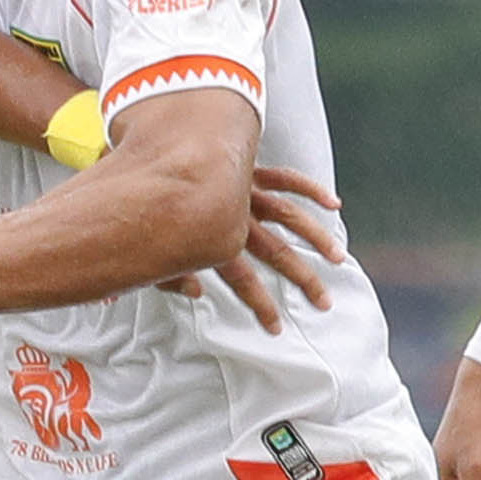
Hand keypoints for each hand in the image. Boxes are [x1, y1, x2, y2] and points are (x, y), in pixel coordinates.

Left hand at [162, 166, 346, 333]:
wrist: (146, 151)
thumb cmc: (142, 203)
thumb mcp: (151, 248)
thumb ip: (171, 275)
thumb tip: (196, 293)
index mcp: (212, 236)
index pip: (243, 281)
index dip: (261, 306)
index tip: (276, 328)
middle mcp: (235, 215)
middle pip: (276, 253)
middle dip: (302, 279)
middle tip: (324, 302)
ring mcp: (245, 190)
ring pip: (289, 216)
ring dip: (317, 239)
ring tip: (338, 259)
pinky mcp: (248, 168)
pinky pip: (284, 177)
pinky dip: (310, 189)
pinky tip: (333, 204)